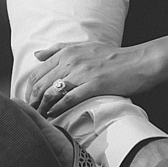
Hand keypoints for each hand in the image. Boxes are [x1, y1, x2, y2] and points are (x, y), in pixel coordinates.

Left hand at [30, 39, 162, 116]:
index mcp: (68, 52)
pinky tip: (54, 116)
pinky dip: (58, 110)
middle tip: (32, 116)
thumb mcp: (85, 47)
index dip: (29, 91)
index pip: (37, 73)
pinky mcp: (94, 84)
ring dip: (42, 109)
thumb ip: (59, 50)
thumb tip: (37, 54)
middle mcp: (72, 60)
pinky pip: (69, 99)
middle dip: (32, 102)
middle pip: (40, 84)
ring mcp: (83, 73)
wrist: (139, 62)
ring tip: (40, 119)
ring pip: (51, 93)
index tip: (30, 103)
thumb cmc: (112, 56)